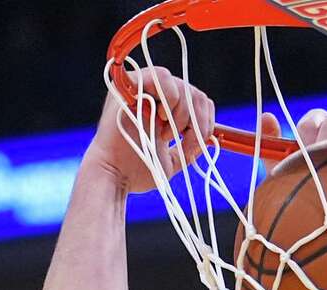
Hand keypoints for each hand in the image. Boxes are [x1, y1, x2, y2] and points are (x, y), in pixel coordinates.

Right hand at [88, 66, 215, 192]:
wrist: (115, 176)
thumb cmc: (136, 171)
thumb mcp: (172, 160)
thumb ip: (188, 146)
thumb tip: (210, 139)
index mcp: (163, 109)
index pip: (197, 101)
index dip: (205, 122)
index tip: (193, 145)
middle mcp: (153, 95)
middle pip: (194, 93)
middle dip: (196, 123)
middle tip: (183, 144)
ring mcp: (141, 87)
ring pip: (182, 86)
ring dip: (182, 114)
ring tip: (166, 134)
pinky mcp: (130, 84)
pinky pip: (162, 76)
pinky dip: (170, 97)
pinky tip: (160, 117)